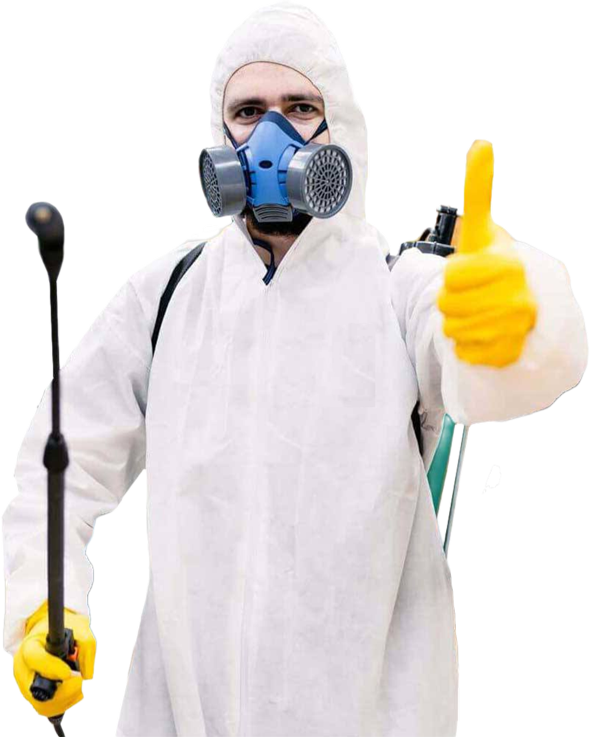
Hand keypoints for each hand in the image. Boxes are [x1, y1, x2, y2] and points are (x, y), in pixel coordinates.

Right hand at [11, 599, 97, 718]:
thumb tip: (87, 676)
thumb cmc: (67, 630)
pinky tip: (74, 692)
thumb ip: (87, 646)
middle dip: (64, 689)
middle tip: (80, 680)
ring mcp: (25, 685)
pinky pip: (45, 709)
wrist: (53, 634)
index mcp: (30, 646)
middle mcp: (22, 667)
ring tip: (79, 685)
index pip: (34, 659)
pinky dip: (63, 704)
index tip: (68, 672)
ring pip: (41, 705)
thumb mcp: (80, 627)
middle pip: (36, 689)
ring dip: (66, 698)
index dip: (51, 668)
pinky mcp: (32, 696)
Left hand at [437, 138, 536, 366]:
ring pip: (453, 331)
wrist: (523, 304)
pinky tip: (484, 334)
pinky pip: (464, 354)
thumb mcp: (483, 230)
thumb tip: (480, 141)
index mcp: (508, 264)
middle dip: (451, 301)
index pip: (450, 277)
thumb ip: (478, 191)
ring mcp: (517, 329)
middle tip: (472, 296)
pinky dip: (466, 347)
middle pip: (447, 306)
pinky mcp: (509, 354)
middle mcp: (519, 297)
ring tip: (477, 314)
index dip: (452, 275)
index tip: (469, 272)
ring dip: (457, 324)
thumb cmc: (492, 265)